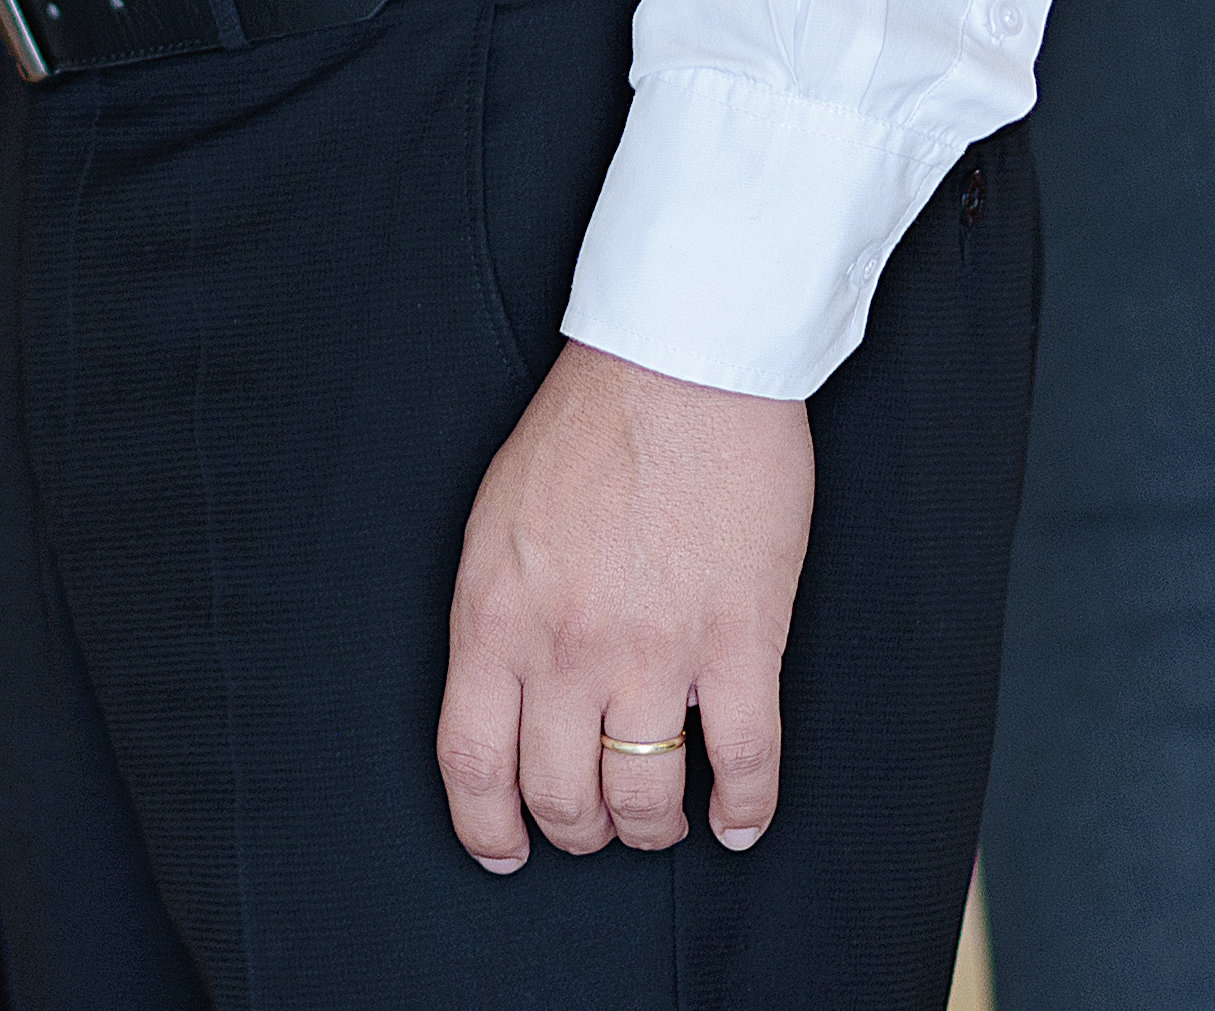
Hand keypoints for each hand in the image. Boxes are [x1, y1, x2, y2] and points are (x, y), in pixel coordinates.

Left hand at [435, 345, 813, 871]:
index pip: (471, 761)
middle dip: (578, 830)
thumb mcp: (496, 522)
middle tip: (595, 825)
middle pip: (559, 794)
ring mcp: (654, 649)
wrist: (679, 364)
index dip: (486, 827)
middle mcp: (564, 646)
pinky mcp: (739, 640)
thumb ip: (497, 614)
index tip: (505, 851)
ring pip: (645, 798)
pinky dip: (743, 810)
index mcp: (494, 614)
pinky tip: (737, 821)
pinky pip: (743, 763)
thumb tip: (504, 692)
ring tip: (663, 820)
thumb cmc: (586, 430)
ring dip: (652, 827)